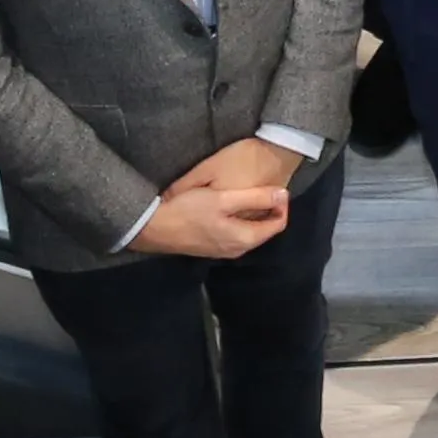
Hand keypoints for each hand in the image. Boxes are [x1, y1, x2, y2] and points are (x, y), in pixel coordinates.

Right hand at [131, 161, 296, 258]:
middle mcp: (238, 249)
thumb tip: (284, 195)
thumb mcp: (223, 199)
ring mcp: (224, 250)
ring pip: (250, 230)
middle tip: (264, 187)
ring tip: (249, 192)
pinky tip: (230, 204)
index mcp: (245, 239)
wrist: (153, 229)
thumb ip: (255, 198)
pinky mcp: (212, 246)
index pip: (278, 224)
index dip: (281, 204)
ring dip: (254, 213)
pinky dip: (240, 218)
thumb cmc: (188, 211)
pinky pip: (236, 232)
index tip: (276, 187)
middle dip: (268, 209)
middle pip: (264, 229)